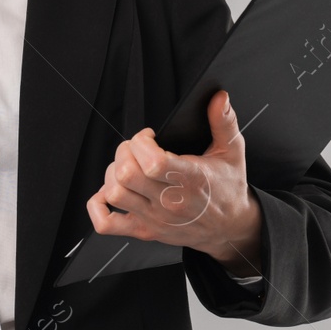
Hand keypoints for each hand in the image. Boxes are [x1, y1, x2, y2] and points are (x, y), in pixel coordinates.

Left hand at [86, 90, 262, 275]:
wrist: (229, 228)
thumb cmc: (228, 189)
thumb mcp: (233, 152)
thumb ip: (225, 122)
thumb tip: (220, 98)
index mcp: (190, 179)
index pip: (152, 162)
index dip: (141, 142)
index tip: (149, 136)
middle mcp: (169, 201)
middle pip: (126, 174)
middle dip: (125, 152)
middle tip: (137, 148)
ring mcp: (154, 218)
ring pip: (114, 194)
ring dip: (113, 174)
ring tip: (129, 167)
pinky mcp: (144, 231)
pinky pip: (106, 224)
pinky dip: (98, 206)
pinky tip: (110, 193)